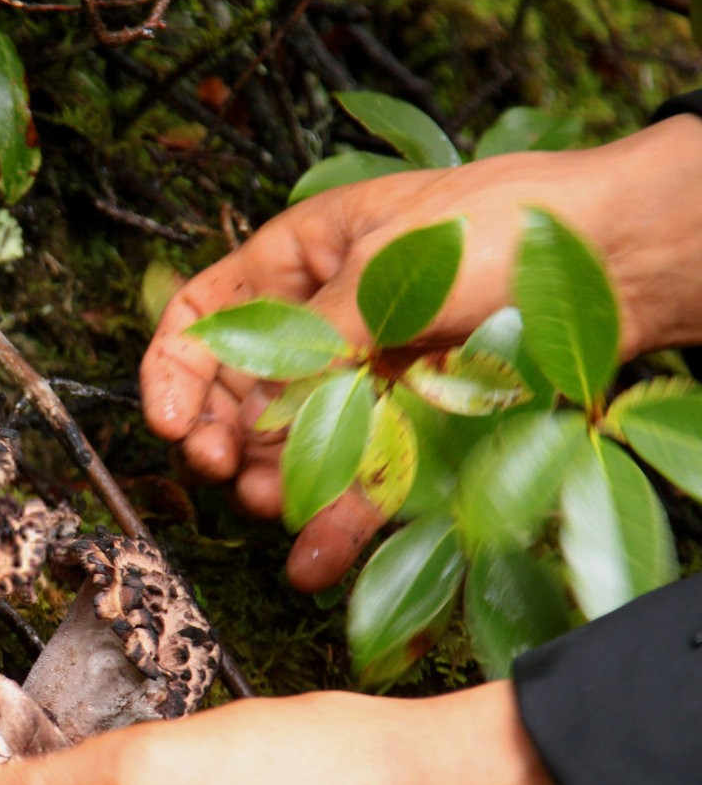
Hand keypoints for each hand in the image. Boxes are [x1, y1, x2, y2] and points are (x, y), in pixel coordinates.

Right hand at [141, 114, 701, 590]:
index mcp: (299, 261)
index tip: (167, 422)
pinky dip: (334, 524)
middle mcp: (321, 324)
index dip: (174, 368)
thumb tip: (254, 405)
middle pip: (238, 394)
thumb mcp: (388, 263)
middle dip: (218, 437)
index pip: (204, 316)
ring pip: (291, 448)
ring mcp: (363, 380)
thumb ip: (312, 337)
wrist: (616, 256)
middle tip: (219, 466)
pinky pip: (360, 482)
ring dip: (271, 483)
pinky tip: (310, 562)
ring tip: (272, 503)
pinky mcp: (409, 430)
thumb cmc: (501, 223)